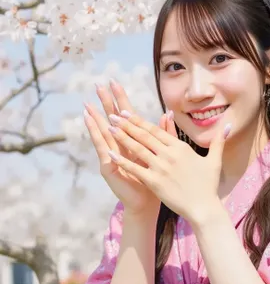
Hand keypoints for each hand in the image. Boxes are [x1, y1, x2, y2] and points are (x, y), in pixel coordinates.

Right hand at [83, 80, 165, 216]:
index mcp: (132, 140)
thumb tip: (168, 112)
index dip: (120, 99)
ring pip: (103, 132)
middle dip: (105, 102)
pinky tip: (92, 125)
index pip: (126, 115)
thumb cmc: (154, 177)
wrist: (147, 201)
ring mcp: (111, 154)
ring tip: (88, 104)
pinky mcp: (109, 166)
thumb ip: (163, 133)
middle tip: (98, 85)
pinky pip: (102, 148)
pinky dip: (97, 137)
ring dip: (95, 118)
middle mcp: (119, 145)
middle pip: (111, 119)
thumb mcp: (159, 152)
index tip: (115, 81)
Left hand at [105, 111, 231, 226]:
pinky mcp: (154, 182)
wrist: (204, 208)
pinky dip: (122, 161)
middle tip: (113, 114)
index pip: (157, 130)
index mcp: (180, 148)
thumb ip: (219, 141)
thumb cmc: (208, 186)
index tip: (128, 112)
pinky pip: (135, 169)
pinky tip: (111, 154)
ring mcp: (161, 168)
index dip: (141, 121)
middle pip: (145, 136)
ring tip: (109, 128)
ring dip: (122, 137)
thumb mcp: (214, 160)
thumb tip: (228, 125)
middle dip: (127, 124)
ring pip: (138, 149)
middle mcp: (169, 155)